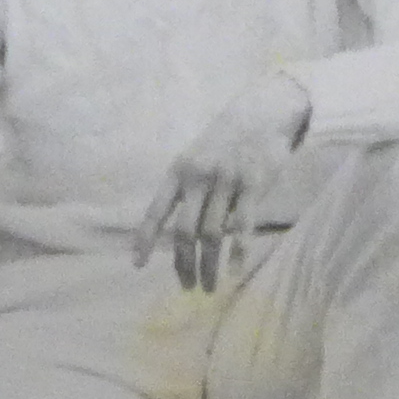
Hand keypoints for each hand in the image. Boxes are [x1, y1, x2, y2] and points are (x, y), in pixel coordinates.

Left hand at [134, 74, 310, 293]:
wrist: (262, 111)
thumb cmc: (225, 140)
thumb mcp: (196, 158)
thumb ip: (186, 190)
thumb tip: (176, 233)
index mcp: (179, 171)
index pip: (156, 210)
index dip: (144, 239)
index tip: (137, 265)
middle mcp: (199, 178)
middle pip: (184, 231)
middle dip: (182, 264)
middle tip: (186, 288)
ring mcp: (227, 182)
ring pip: (212, 235)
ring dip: (208, 266)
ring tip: (208, 287)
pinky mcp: (253, 186)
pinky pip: (243, 227)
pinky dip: (238, 253)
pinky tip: (234, 271)